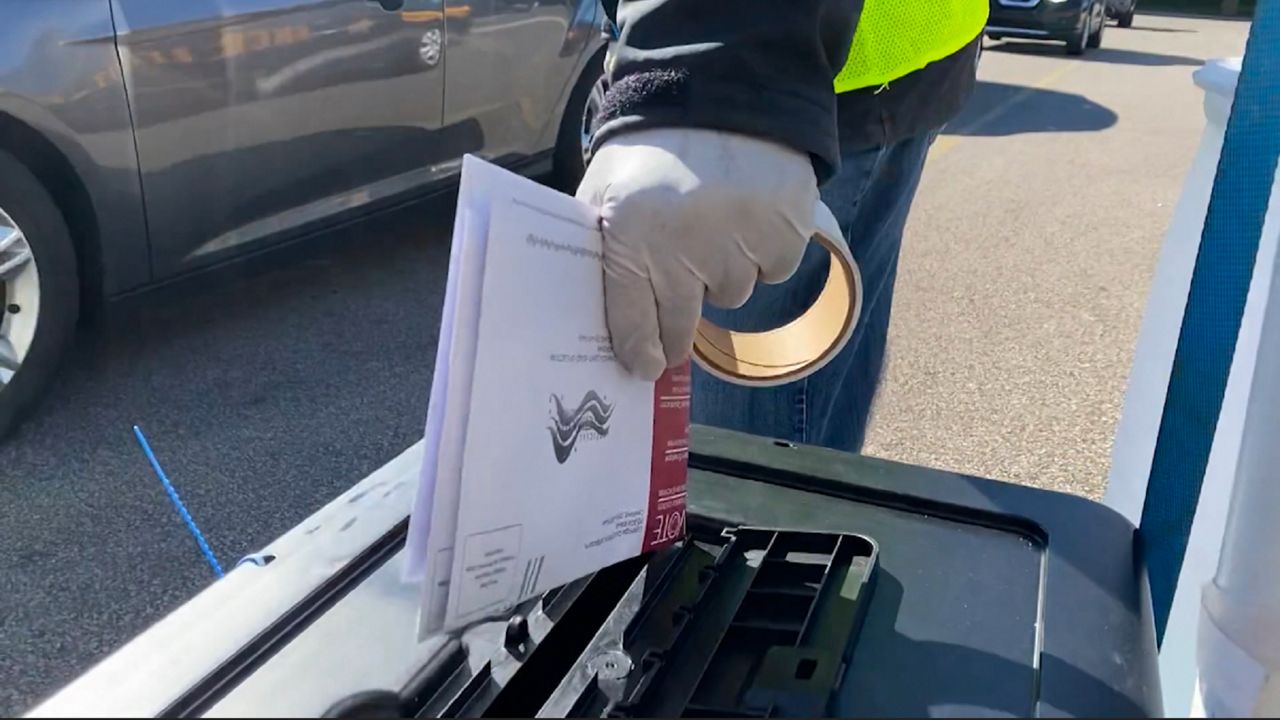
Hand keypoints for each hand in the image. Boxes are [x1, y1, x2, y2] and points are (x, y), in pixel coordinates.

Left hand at [576, 128, 818, 379]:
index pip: (631, 323)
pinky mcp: (783, 236)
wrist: (723, 87)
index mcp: (628, 238)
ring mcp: (736, 247)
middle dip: (676, 330)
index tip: (646, 366)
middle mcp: (682, 252)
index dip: (639, 353)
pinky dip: (764, 250)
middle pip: (681, 325)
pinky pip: (772, 269)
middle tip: (676, 322)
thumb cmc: (653, 144)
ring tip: (715, 226)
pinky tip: (750, 215)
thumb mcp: (606, 188)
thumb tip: (606, 309)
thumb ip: (604, 243)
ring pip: (731, 295)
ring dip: (723, 272)